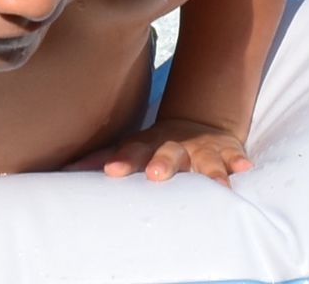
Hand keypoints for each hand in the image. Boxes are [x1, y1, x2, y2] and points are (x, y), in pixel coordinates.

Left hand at [65, 118, 252, 186]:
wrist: (196, 124)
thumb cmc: (153, 148)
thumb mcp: (129, 149)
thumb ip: (100, 160)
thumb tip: (63, 171)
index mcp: (146, 145)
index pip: (130, 151)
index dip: (120, 160)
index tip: (111, 171)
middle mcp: (173, 146)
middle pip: (167, 153)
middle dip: (162, 163)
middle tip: (156, 176)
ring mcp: (201, 149)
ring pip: (204, 159)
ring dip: (208, 170)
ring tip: (216, 184)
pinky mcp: (226, 152)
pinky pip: (234, 157)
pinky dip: (239, 162)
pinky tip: (245, 169)